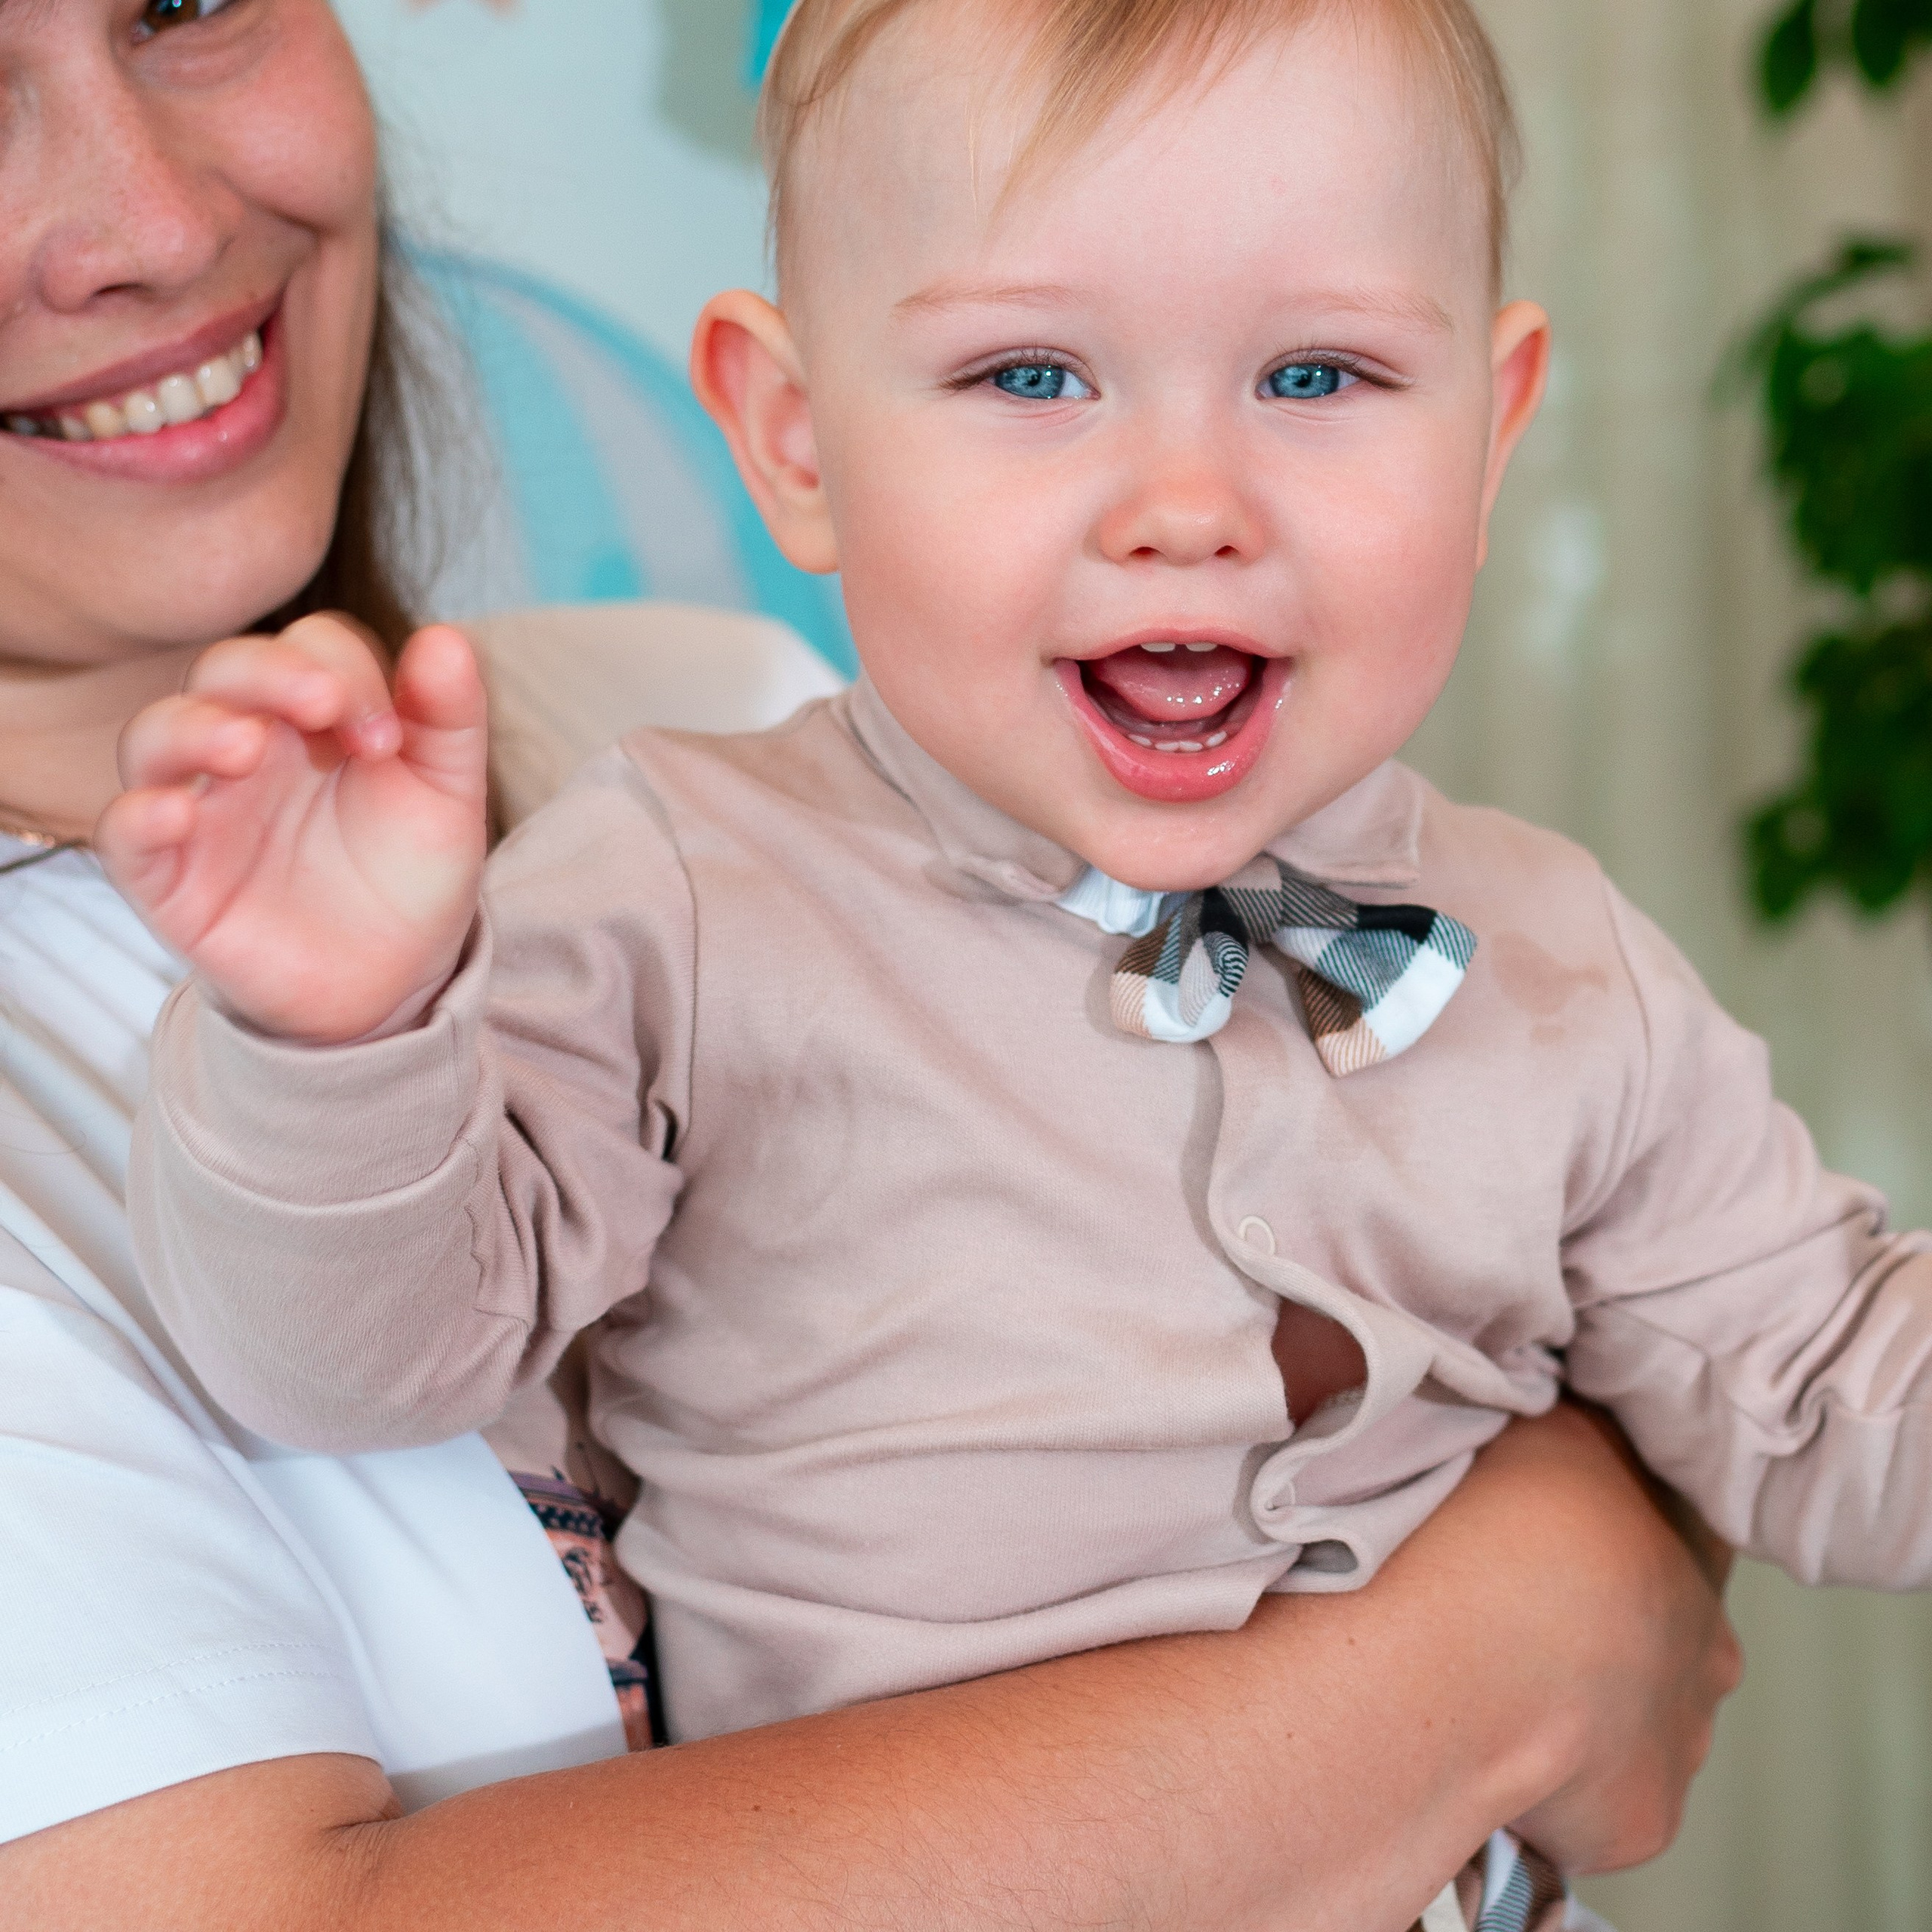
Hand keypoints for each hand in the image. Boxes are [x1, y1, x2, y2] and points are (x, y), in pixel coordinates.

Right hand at [97, 616, 488, 1044]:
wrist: (393, 980)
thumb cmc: (409, 874)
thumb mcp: (447, 796)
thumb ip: (448, 719)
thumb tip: (444, 638)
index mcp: (314, 715)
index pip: (309, 648)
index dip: (344, 669)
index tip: (388, 737)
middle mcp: (247, 745)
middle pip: (224, 671)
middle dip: (267, 673)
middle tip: (322, 705)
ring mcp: (202, 809)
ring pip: (155, 737)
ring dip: (192, 728)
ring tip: (243, 746)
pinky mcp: (169, 879)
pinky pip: (124, 834)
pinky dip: (138, 816)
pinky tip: (176, 813)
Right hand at [1487, 1404, 1742, 1873]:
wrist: (1482, 1646)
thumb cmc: (1500, 1518)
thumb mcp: (1542, 1426)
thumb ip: (1568, 1430)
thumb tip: (1558, 1403)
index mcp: (1694, 1546)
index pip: (1673, 1541)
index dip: (1604, 1536)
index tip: (1543, 1534)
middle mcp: (1708, 1647)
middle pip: (1656, 1644)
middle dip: (1594, 1636)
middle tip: (1505, 1612)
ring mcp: (1681, 1741)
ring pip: (1626, 1730)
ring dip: (1572, 1712)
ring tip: (1483, 1681)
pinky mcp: (1644, 1821)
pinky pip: (1590, 1803)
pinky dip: (1546, 1784)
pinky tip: (1487, 1741)